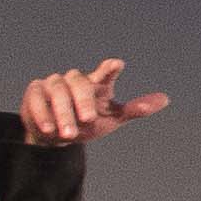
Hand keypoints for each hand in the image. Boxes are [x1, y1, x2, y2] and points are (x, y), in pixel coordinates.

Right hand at [18, 60, 171, 146]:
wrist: (58, 136)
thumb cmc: (89, 122)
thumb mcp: (113, 118)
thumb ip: (135, 109)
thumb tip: (166, 99)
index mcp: (97, 85)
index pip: (105, 74)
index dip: (110, 69)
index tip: (116, 64)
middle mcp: (75, 80)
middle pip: (79, 83)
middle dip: (82, 102)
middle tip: (87, 120)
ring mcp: (53, 84)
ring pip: (57, 91)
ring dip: (62, 113)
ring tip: (67, 135)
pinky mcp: (34, 93)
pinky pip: (35, 100)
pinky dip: (42, 115)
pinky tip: (48, 129)